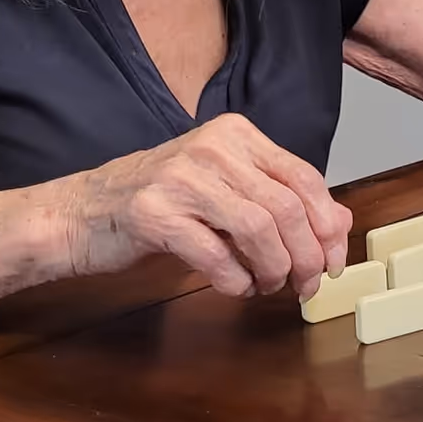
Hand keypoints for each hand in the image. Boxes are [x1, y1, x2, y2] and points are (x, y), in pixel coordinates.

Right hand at [63, 114, 350, 298]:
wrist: (80, 214)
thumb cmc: (162, 203)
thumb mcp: (228, 191)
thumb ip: (283, 202)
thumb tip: (342, 224)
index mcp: (236, 135)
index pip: (304, 178)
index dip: (328, 226)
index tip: (334, 260)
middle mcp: (210, 148)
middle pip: (286, 208)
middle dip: (307, 255)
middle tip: (308, 285)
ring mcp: (179, 178)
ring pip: (258, 229)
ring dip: (274, 269)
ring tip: (269, 285)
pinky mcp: (152, 214)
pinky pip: (216, 254)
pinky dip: (236, 280)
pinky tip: (237, 286)